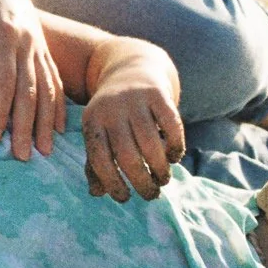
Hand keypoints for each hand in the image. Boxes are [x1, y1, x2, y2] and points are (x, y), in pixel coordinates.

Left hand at [0, 0, 65, 159]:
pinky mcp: (44, 46)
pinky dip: (59, 104)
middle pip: (30, 91)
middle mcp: (28, 42)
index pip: (4, 81)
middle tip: (25, 157)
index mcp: (6, 34)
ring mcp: (40, 44)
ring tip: (47, 150)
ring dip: (48, 121)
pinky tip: (61, 126)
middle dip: (28, 126)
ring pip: (48, 88)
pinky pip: (55, 79)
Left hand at [81, 51, 185, 202]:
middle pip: (128, 156)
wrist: (131, 68)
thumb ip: (95, 162)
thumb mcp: (98, 131)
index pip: (99, 159)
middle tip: (151, 195)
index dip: (112, 183)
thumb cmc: (114, 113)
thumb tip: (96, 193)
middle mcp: (111, 110)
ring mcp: (135, 100)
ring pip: (150, 144)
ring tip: (163, 179)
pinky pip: (171, 126)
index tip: (124, 198)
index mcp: (92, 121)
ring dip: (160, 169)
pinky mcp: (158, 94)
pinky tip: (174, 157)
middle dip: (142, 182)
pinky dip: (175, 147)